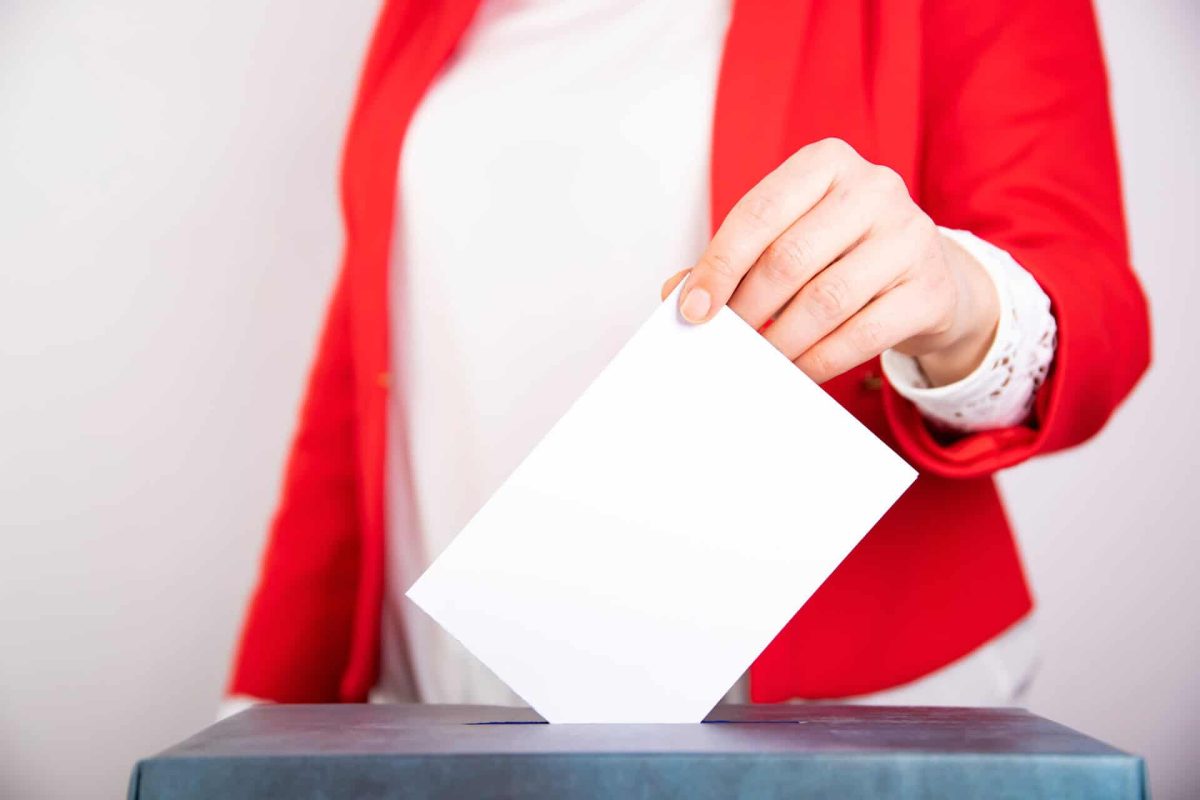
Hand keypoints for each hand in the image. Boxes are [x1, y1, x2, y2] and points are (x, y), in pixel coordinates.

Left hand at [661, 138, 998, 386]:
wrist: (927, 276)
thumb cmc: (841, 253)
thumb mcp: (789, 237)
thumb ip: (734, 260)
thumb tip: (677, 296)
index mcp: (826, 162)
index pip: (758, 213)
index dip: (719, 266)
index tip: (693, 310)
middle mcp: (874, 188)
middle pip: (789, 258)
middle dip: (747, 310)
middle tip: (725, 343)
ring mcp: (910, 235)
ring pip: (825, 300)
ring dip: (780, 340)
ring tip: (757, 362)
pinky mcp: (930, 288)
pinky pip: (862, 334)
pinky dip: (819, 360)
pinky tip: (797, 371)